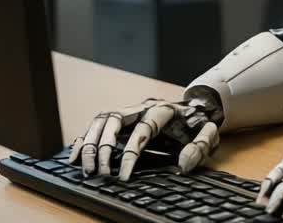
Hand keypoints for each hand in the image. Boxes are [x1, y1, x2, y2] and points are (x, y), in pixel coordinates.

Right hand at [67, 98, 220, 179]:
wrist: (192, 110)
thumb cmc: (196, 124)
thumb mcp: (208, 133)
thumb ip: (201, 145)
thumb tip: (183, 164)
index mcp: (162, 110)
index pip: (142, 130)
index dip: (130, 154)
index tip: (122, 176)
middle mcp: (141, 107)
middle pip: (115, 119)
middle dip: (105, 147)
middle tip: (101, 173)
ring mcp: (128, 111)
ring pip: (101, 120)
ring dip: (91, 144)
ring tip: (86, 169)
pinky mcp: (120, 119)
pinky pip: (96, 125)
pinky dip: (84, 139)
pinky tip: (74, 157)